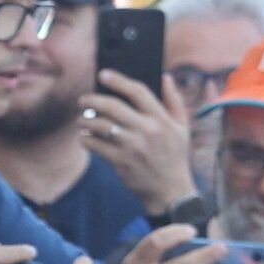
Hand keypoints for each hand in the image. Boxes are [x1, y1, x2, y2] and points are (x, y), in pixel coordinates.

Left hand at [78, 72, 194, 212]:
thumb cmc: (175, 154)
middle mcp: (147, 129)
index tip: (103, 74)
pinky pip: (96, 145)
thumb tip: (165, 76)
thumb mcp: (182, 126)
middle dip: (93, 100)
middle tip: (82, 100)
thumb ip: (173, 100)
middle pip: (114, 106)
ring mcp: (132, 145)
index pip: (138, 91)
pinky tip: (83, 136)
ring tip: (81, 119)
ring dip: (86, 120)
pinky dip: (86, 139)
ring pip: (101, 125)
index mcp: (161, 118)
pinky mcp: (120, 161)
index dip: (119, 80)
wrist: (169, 188)